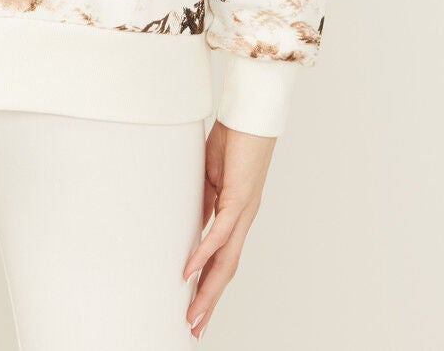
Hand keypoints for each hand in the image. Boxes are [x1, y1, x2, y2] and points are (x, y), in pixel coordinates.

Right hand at [182, 121, 275, 338]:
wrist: (253, 115)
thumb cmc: (235, 138)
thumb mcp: (212, 175)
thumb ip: (205, 200)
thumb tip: (192, 220)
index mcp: (236, 215)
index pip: (222, 259)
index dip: (209, 286)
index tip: (197, 307)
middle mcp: (243, 219)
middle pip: (226, 271)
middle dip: (209, 302)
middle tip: (194, 327)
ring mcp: (243, 211)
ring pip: (225, 261)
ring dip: (208, 291)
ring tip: (193, 313)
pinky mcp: (239, 198)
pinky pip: (219, 233)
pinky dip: (204, 254)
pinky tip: (190, 270)